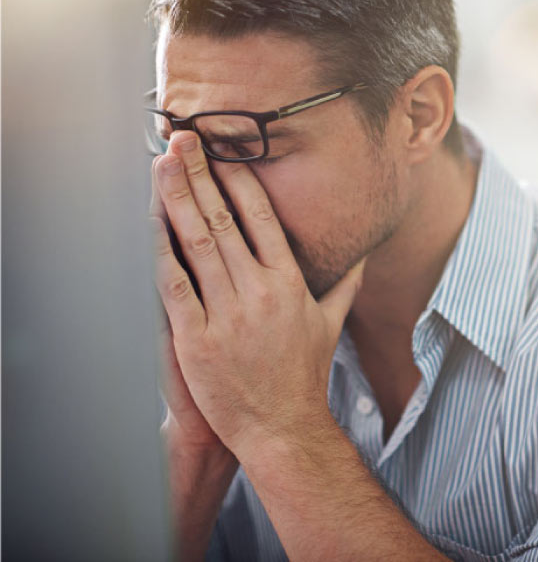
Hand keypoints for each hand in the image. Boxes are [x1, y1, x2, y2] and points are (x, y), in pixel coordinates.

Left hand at [150, 131, 364, 457]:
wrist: (283, 427)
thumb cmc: (304, 375)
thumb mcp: (330, 324)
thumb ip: (345, 285)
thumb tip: (363, 257)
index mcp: (290, 283)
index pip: (263, 218)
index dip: (240, 180)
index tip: (224, 151)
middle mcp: (260, 291)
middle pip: (225, 220)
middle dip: (201, 174)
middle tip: (184, 139)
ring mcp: (228, 314)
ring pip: (197, 243)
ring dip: (177, 199)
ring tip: (162, 163)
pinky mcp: (198, 338)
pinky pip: (174, 285)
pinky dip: (158, 250)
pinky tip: (147, 221)